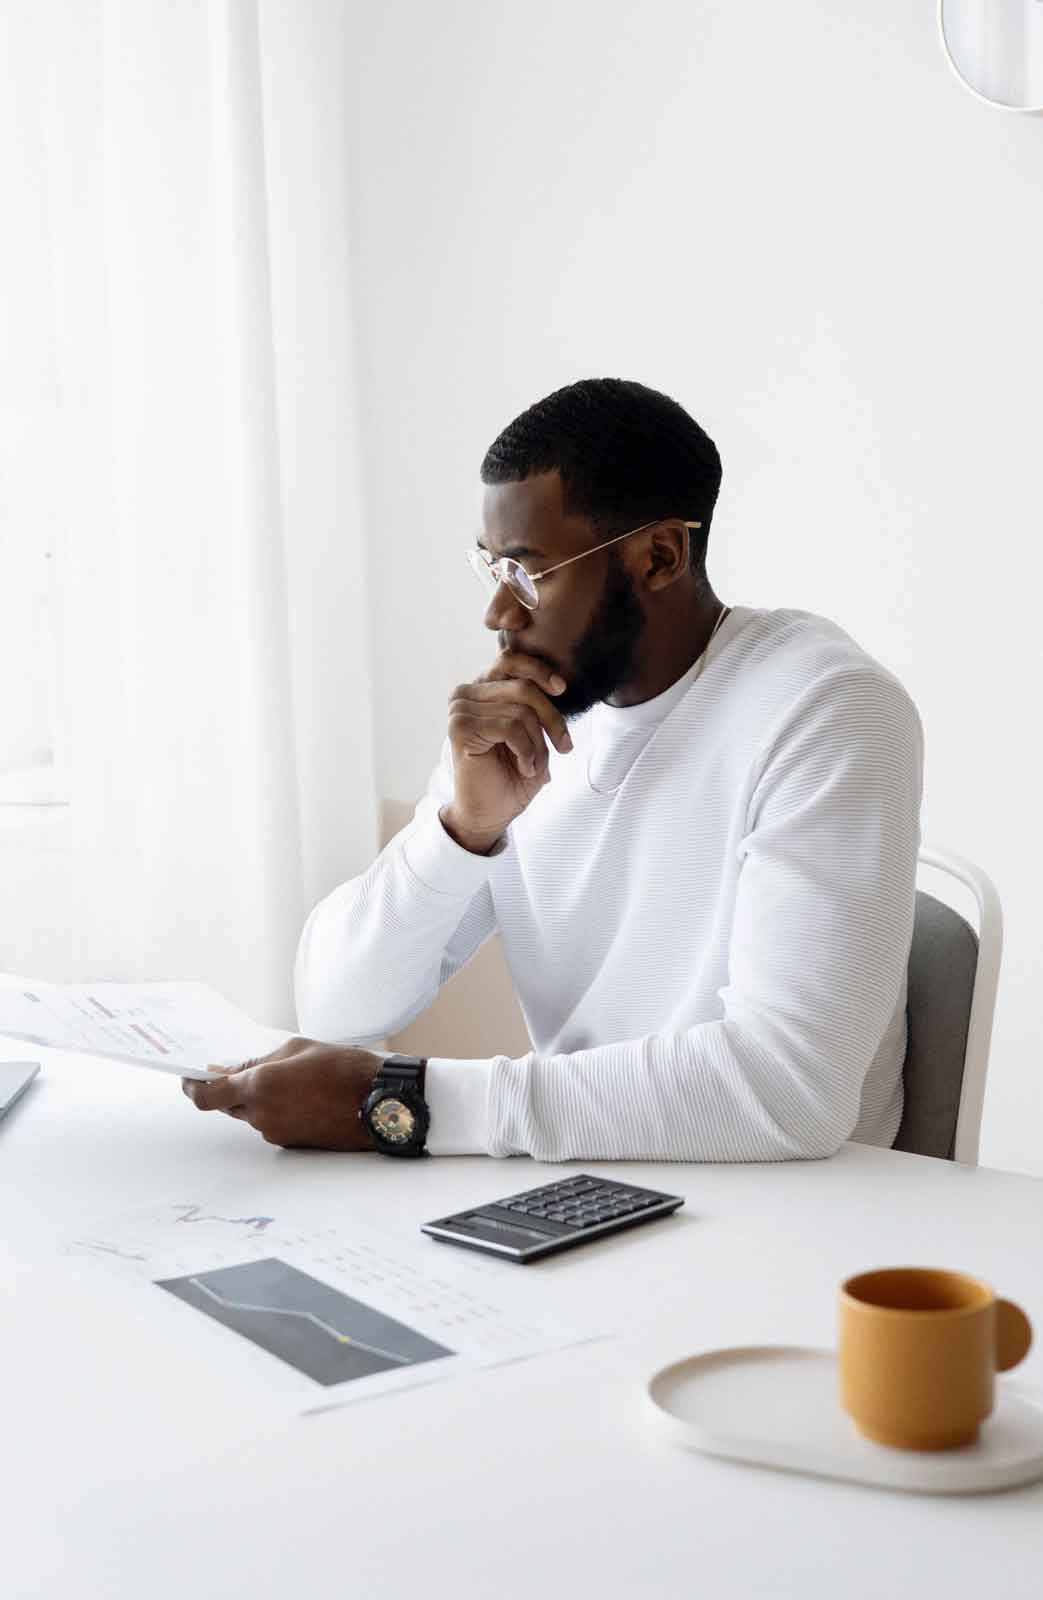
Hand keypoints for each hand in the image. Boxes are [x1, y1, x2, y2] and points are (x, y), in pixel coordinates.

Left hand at [181, 1036, 382, 1150]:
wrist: (380, 1102)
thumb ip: (260, 1060)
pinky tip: (302, 1096)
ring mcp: (277, 1133)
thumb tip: (233, 1069)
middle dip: (231, 1089)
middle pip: (228, 1106)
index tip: (188, 1078)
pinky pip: (273, 1124)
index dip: (191, 1087)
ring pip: (253, 1115)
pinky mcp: (293, 1144)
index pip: (206, 1096)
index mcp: (259, 1086)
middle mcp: (262, 1115)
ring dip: (259, 1099)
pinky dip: (277, 1110)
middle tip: (241, 1070)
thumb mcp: (297, 1049)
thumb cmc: (343, 1068)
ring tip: (290, 1080)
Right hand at [440, 650, 573, 849]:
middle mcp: (465, 694)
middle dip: (552, 720)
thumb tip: (559, 682)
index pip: (510, 661)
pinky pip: (510, 727)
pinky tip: (523, 768)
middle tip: (564, 748)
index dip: (539, 670)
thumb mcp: (533, 734)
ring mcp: (460, 710)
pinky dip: (526, 751)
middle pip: (524, 688)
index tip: (561, 689)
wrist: (490, 814)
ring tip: (533, 765)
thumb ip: (536, 705)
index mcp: (481, 689)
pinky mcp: (460, 729)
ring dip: (537, 744)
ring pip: (521, 711)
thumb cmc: (511, 775)